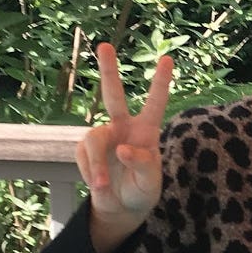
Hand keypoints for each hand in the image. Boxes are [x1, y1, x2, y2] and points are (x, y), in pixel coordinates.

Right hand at [76, 42, 172, 252]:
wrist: (121, 207)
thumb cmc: (142, 190)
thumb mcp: (150, 183)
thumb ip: (142, 165)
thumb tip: (121, 148)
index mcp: (147, 130)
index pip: (156, 103)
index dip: (160, 82)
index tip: (167, 59)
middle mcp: (124, 127)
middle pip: (114, 95)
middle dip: (108, 71)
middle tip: (105, 46)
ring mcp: (104, 136)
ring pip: (93, 139)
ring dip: (96, 165)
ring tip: (101, 186)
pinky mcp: (86, 149)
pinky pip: (83, 157)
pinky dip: (90, 174)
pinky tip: (99, 184)